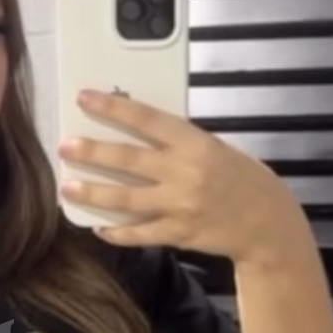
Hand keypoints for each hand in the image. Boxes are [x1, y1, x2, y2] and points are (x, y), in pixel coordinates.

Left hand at [59, 89, 306, 268]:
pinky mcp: (178, 234)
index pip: (147, 119)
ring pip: (125, 199)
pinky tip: (98, 228)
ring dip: (92, 193)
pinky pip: (139, 233)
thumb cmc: (241, 179)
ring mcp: (180, 206)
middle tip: (64, 147)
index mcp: (196, 144)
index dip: (113, 108)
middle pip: (128, 160)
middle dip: (92, 153)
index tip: (85, 98)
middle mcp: (185, 173)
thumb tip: (136, 132)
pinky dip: (116, 232)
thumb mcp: (216, 149)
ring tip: (67, 188)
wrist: (268, 223)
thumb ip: (180, 143)